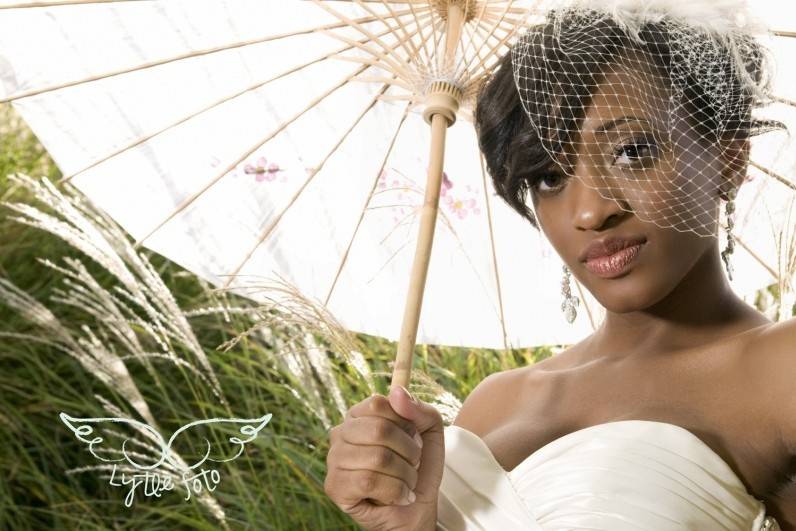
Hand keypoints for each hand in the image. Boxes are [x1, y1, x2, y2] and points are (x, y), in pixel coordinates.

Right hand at [324, 385, 445, 530]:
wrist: (417, 510)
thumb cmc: (420, 469)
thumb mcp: (430, 434)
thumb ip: (420, 409)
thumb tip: (396, 392)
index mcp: (358, 416)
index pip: (378, 403)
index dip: (404, 422)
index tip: (413, 437)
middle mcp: (340, 434)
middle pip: (379, 429)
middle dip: (408, 451)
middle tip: (413, 463)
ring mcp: (334, 460)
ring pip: (377, 458)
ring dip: (405, 474)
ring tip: (406, 482)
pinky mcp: (334, 487)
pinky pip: (368, 481)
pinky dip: (394, 491)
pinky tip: (398, 496)